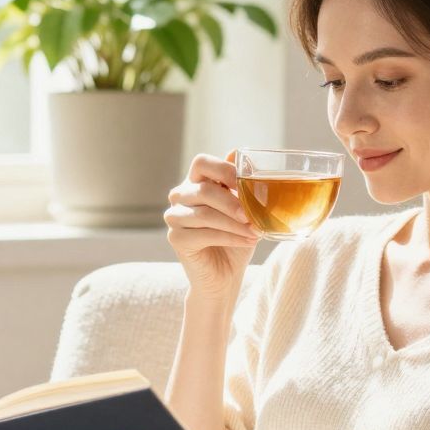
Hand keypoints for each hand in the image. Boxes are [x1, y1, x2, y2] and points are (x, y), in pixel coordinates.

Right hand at [164, 149, 261, 304]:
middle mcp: (180, 197)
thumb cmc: (235, 239)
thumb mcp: (244, 210)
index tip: (245, 182)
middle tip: (253, 216)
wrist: (225, 276)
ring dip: (235, 224)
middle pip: (204, 190)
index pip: (202, 162)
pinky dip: (230, 238)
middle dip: (233, 203)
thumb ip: (240, 185)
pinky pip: (204, 234)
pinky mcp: (175, 239)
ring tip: (256, 232)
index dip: (223, 169)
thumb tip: (239, 152)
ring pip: (205, 214)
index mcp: (196, 183)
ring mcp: (174, 218)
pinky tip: (247, 241)